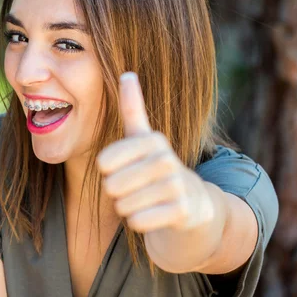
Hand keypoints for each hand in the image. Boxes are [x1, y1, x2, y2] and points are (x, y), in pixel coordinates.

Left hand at [97, 72, 214, 232]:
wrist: (193, 207)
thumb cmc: (156, 170)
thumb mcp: (144, 138)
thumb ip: (133, 109)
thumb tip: (127, 73)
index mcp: (152, 140)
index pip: (104, 162)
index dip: (108, 171)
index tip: (126, 168)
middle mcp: (166, 159)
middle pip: (111, 185)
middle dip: (118, 193)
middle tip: (137, 188)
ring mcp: (177, 186)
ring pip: (123, 205)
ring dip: (128, 208)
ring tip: (146, 200)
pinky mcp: (182, 212)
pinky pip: (138, 221)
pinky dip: (140, 223)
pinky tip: (154, 215)